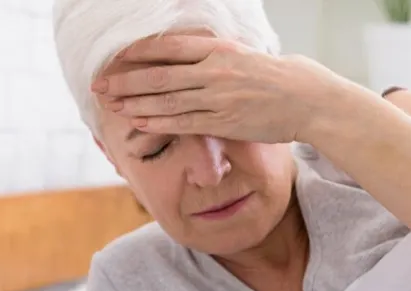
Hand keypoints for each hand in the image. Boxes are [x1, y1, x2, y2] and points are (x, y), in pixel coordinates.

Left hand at [92, 35, 362, 144]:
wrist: (311, 101)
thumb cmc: (285, 77)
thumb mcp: (250, 55)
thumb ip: (221, 57)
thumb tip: (199, 56)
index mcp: (220, 49)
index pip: (169, 47)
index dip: (138, 54)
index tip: (115, 58)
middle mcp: (215, 71)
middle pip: (159, 75)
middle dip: (125, 81)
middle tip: (99, 85)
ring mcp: (218, 98)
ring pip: (166, 100)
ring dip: (134, 104)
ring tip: (110, 105)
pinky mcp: (223, 122)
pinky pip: (183, 123)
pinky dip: (157, 122)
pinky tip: (137, 121)